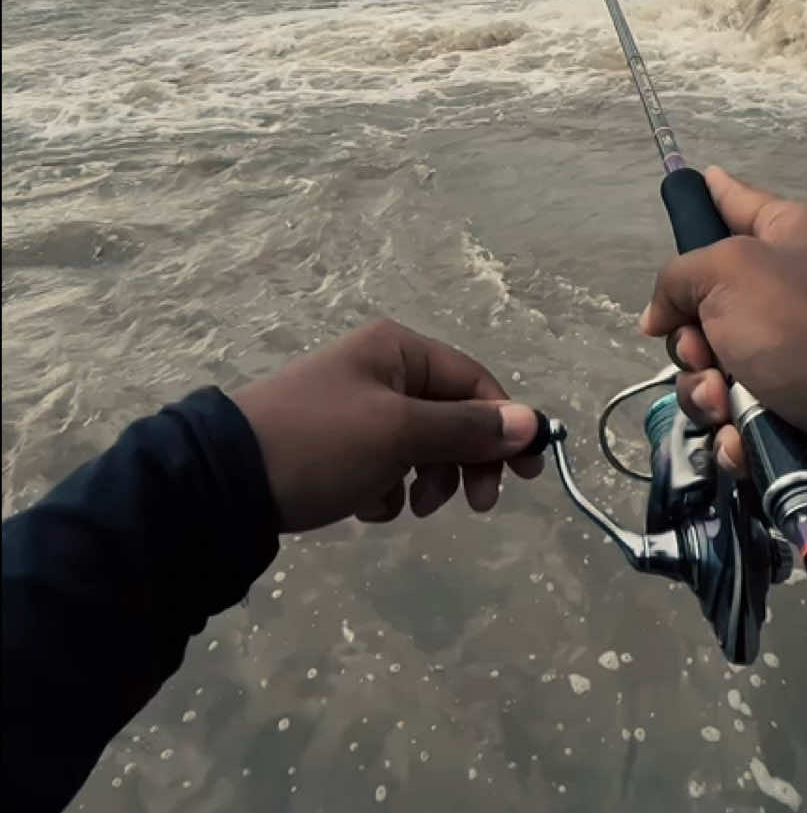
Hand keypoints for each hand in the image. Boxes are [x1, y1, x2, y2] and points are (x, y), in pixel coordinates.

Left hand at [232, 319, 541, 531]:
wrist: (224, 480)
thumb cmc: (320, 443)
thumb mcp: (400, 434)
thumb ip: (467, 429)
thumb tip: (532, 420)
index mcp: (397, 350)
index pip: (474, 381)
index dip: (506, 425)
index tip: (527, 476)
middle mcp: (380, 369)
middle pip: (451, 414)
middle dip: (465, 460)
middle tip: (474, 505)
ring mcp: (356, 408)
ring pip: (421, 445)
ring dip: (426, 479)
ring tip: (404, 507)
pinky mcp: (335, 445)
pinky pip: (385, 465)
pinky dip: (387, 489)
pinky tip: (367, 506)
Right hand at [639, 167, 806, 541]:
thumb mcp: (730, 273)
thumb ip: (678, 277)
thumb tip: (663, 316)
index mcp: (794, 236)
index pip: (739, 202)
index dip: (711, 194)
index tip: (695, 180)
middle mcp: (795, 289)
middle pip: (708, 303)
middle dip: (690, 339)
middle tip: (704, 354)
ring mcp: (796, 355)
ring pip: (714, 368)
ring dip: (705, 393)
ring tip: (725, 406)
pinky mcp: (795, 412)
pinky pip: (737, 418)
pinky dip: (733, 433)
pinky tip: (741, 441)